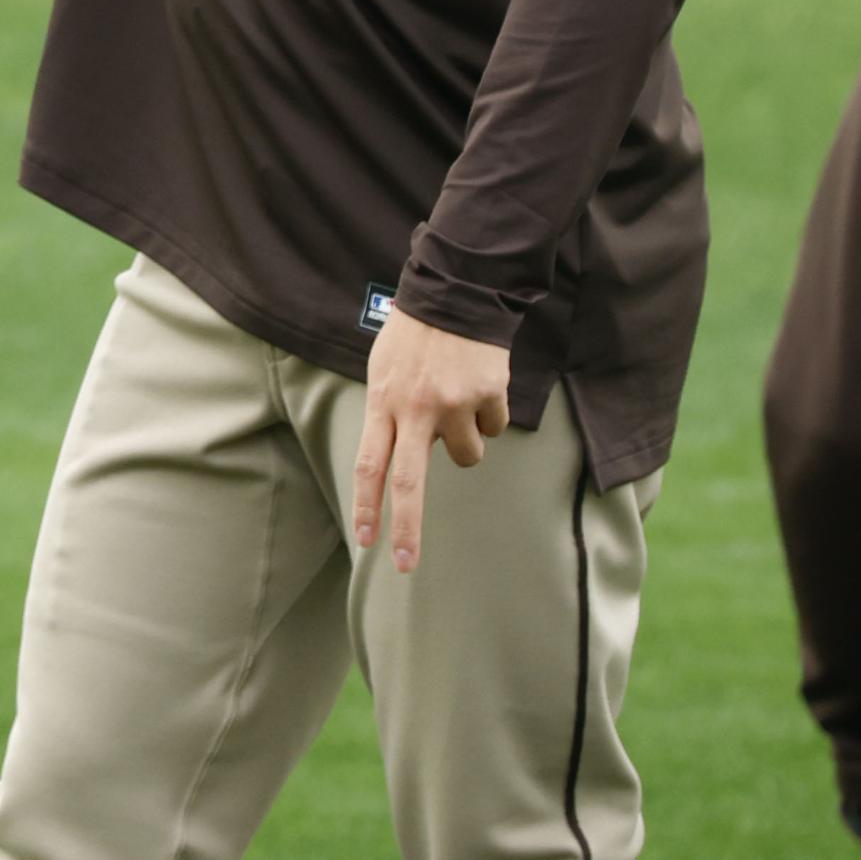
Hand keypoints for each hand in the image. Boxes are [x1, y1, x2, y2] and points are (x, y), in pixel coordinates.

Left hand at [350, 308, 512, 573]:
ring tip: (456, 402)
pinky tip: (477, 384)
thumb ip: (388, 414)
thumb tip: (398, 460)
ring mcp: (453, 404)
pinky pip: (494, 427)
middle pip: (410, 483)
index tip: (367, 542)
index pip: (369, 463)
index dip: (367, 505)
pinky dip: (489, 414)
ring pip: (467, 456)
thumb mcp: (383, 371)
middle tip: (407, 564)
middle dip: (407, 527)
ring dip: (466, 441)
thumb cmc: (412, 338)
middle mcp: (415, 408)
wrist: (455, 296)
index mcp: (383, 402)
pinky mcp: (487, 396)